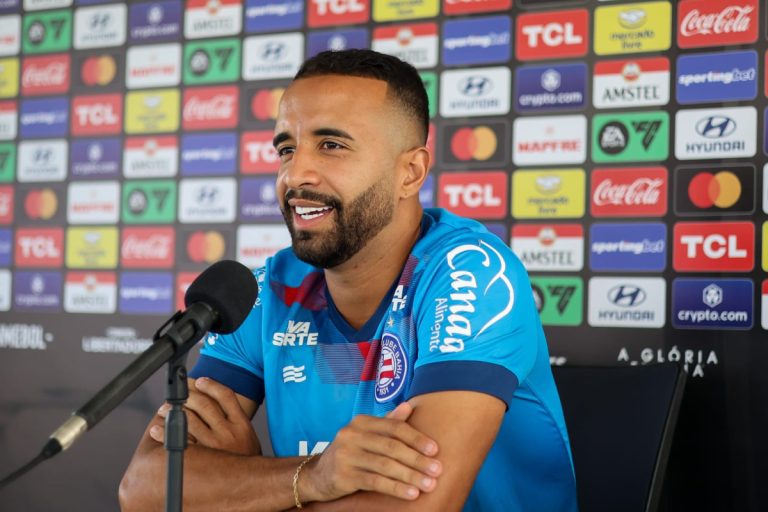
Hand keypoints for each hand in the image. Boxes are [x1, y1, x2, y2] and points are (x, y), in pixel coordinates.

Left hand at [151, 377, 260, 455]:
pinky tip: (159, 430)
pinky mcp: (202, 459)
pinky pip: (180, 442)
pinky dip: (166, 434)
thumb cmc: (245, 458)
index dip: (211, 385)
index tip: (200, 381)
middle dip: (189, 395)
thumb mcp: (248, 435)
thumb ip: (235, 419)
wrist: (251, 483)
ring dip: (175, 411)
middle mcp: (229, 433)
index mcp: (242, 424)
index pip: (226, 396)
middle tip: (178, 393)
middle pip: (206, 405)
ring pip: (191, 420)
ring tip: (165, 409)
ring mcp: (215, 446)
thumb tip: (214, 400)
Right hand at [301, 402, 442, 502]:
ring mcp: (346, 455)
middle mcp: (352, 434)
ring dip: (411, 475)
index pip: (394, 427)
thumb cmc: (350, 452)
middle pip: (392, 446)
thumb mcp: (366, 434)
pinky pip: (375, 482)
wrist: (317, 475)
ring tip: (429, 485)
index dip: (416, 438)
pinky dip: (396, 488)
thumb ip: (388, 422)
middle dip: (417, 459)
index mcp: (361, 422)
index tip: (435, 450)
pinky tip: (411, 494)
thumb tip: (409, 406)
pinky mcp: (343, 475)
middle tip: (438, 470)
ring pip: (385, 465)